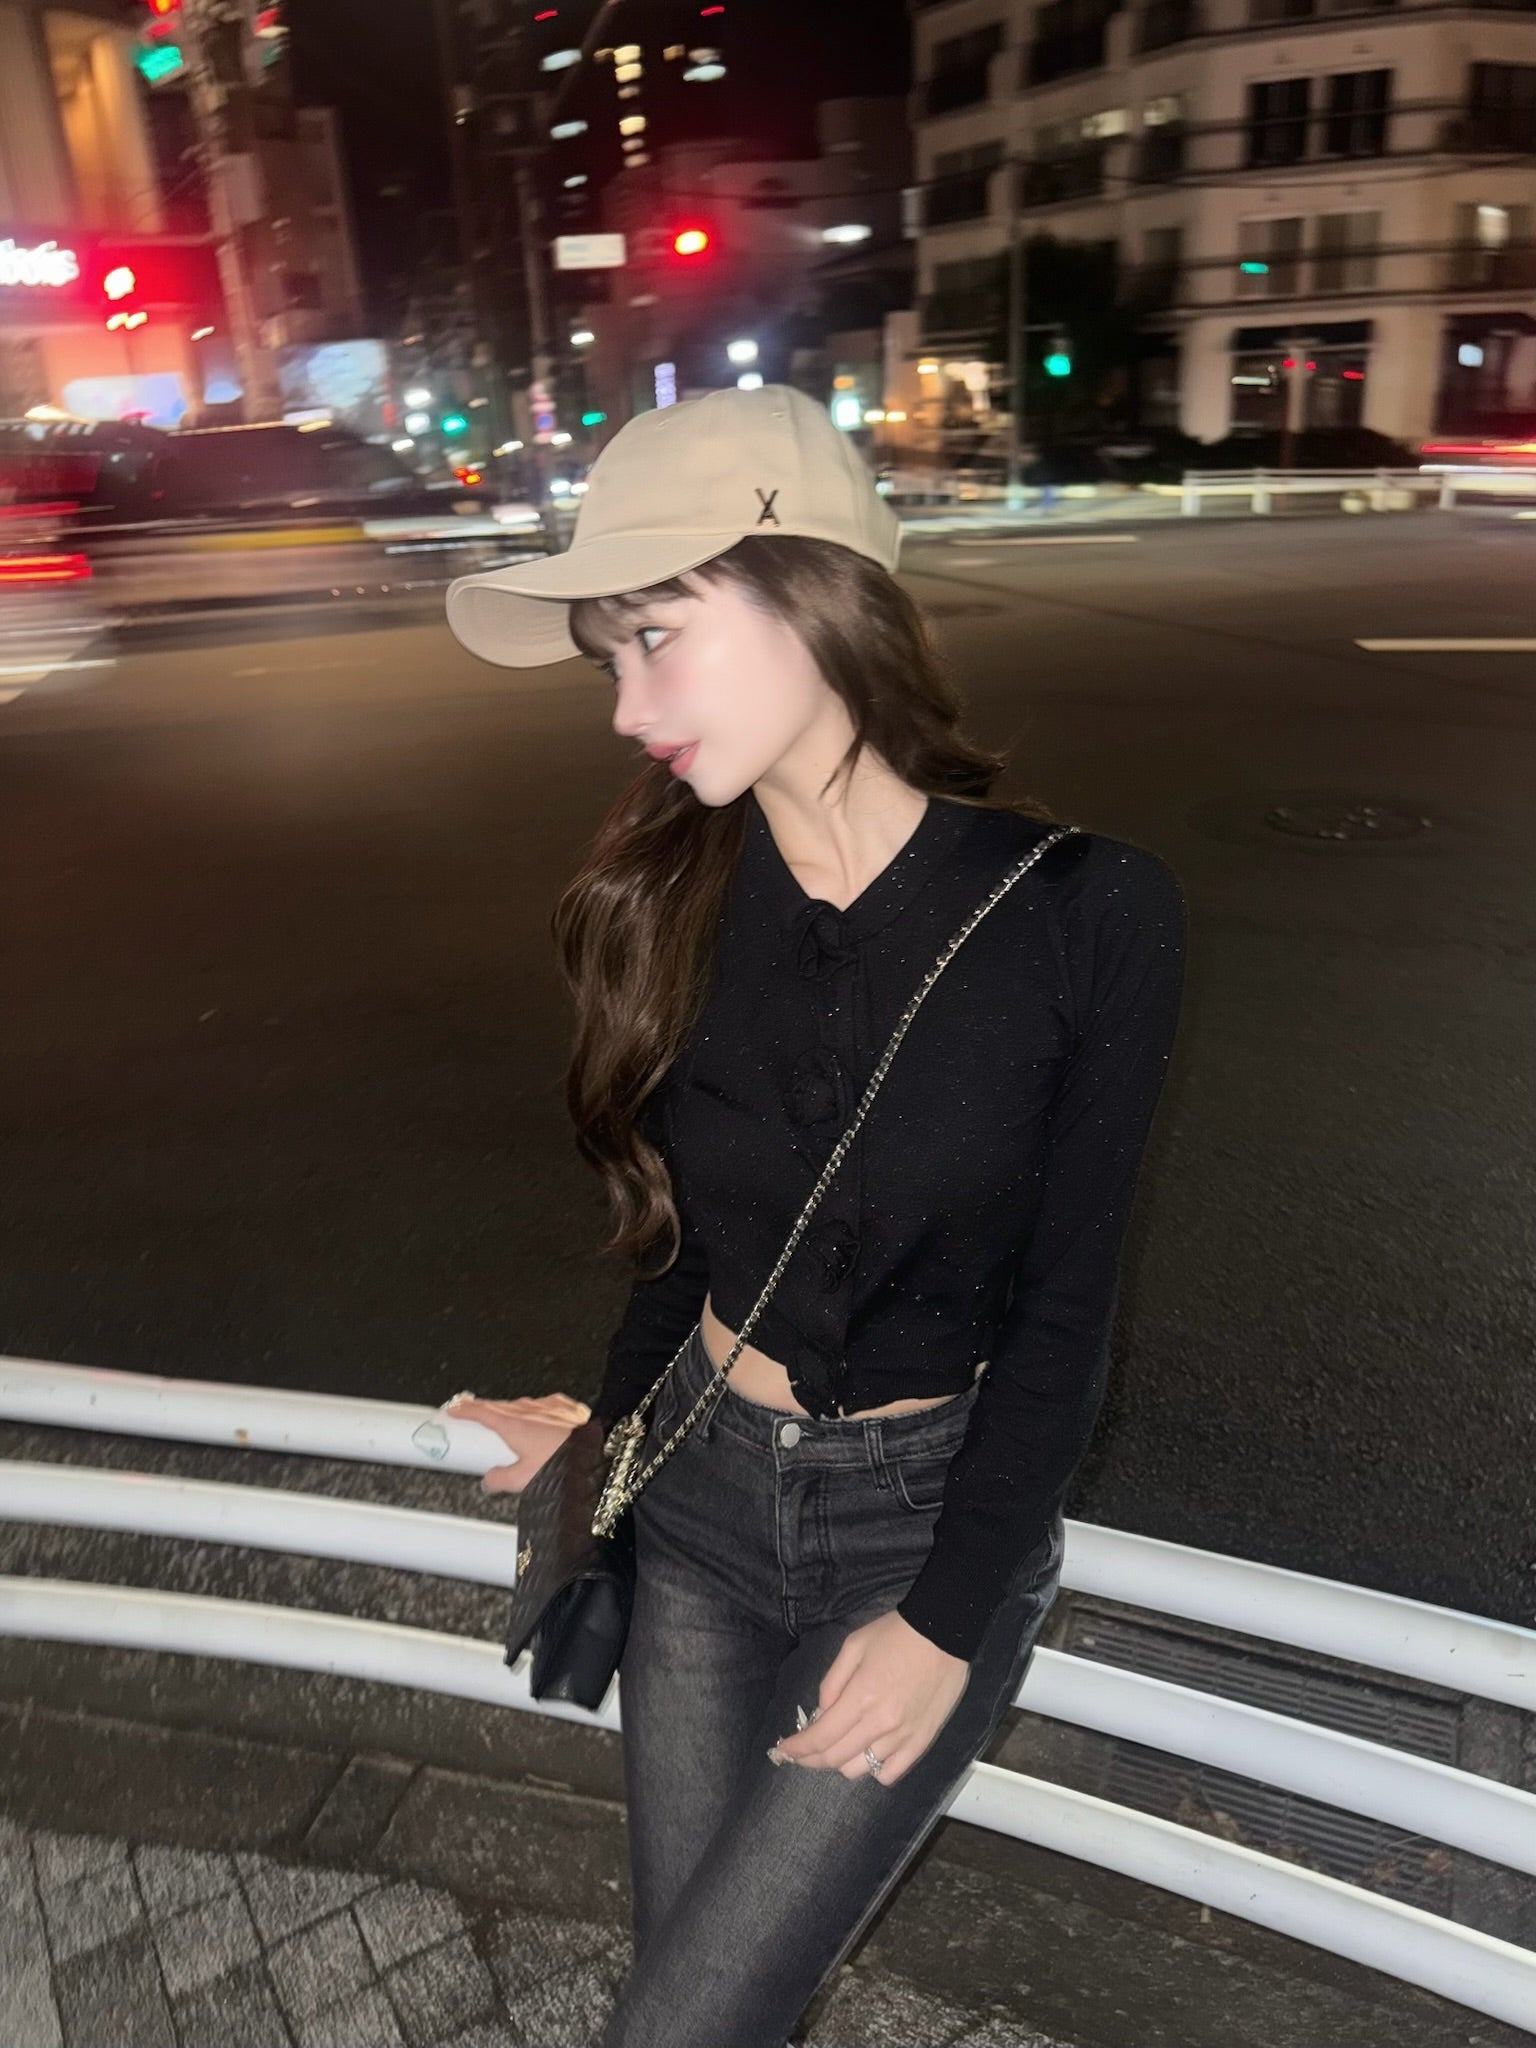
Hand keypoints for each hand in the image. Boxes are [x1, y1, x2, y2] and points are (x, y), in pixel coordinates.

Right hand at [440, 1391, 590, 1493]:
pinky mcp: (567, 1407)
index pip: (481, 1411)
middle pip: (499, 1405)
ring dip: (509, 1410)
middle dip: (483, 1409)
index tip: (452, 1409)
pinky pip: (544, 1403)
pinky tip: (538, 1415)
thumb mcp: (524, 1481)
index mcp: (514, 1424)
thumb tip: (488, 1480)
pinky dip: (534, 1409)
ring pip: (521, 1403)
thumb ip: (500, 1479)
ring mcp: (549, 1406)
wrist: (599, 1454)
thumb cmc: (563, 1466)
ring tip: (503, 1420)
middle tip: (471, 1414)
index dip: (464, 1409)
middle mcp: (529, 1410)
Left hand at [767, 1609, 968, 1785]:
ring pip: (860, 1770)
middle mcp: (880, 1725)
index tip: (782, 1750)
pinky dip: (874, 1770)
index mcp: (860, 1698)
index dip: (797, 1748)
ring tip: (838, 1747)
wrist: (945, 1632)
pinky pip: (891, 1774)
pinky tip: (869, 1754)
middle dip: (811, 1759)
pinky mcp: (922, 1742)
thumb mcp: (853, 1646)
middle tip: (801, 1752)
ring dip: (841, 1762)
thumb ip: (832, 1683)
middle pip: (835, 1759)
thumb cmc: (895, 1634)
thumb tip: (820, 1713)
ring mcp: (903, 1737)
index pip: (820, 1737)